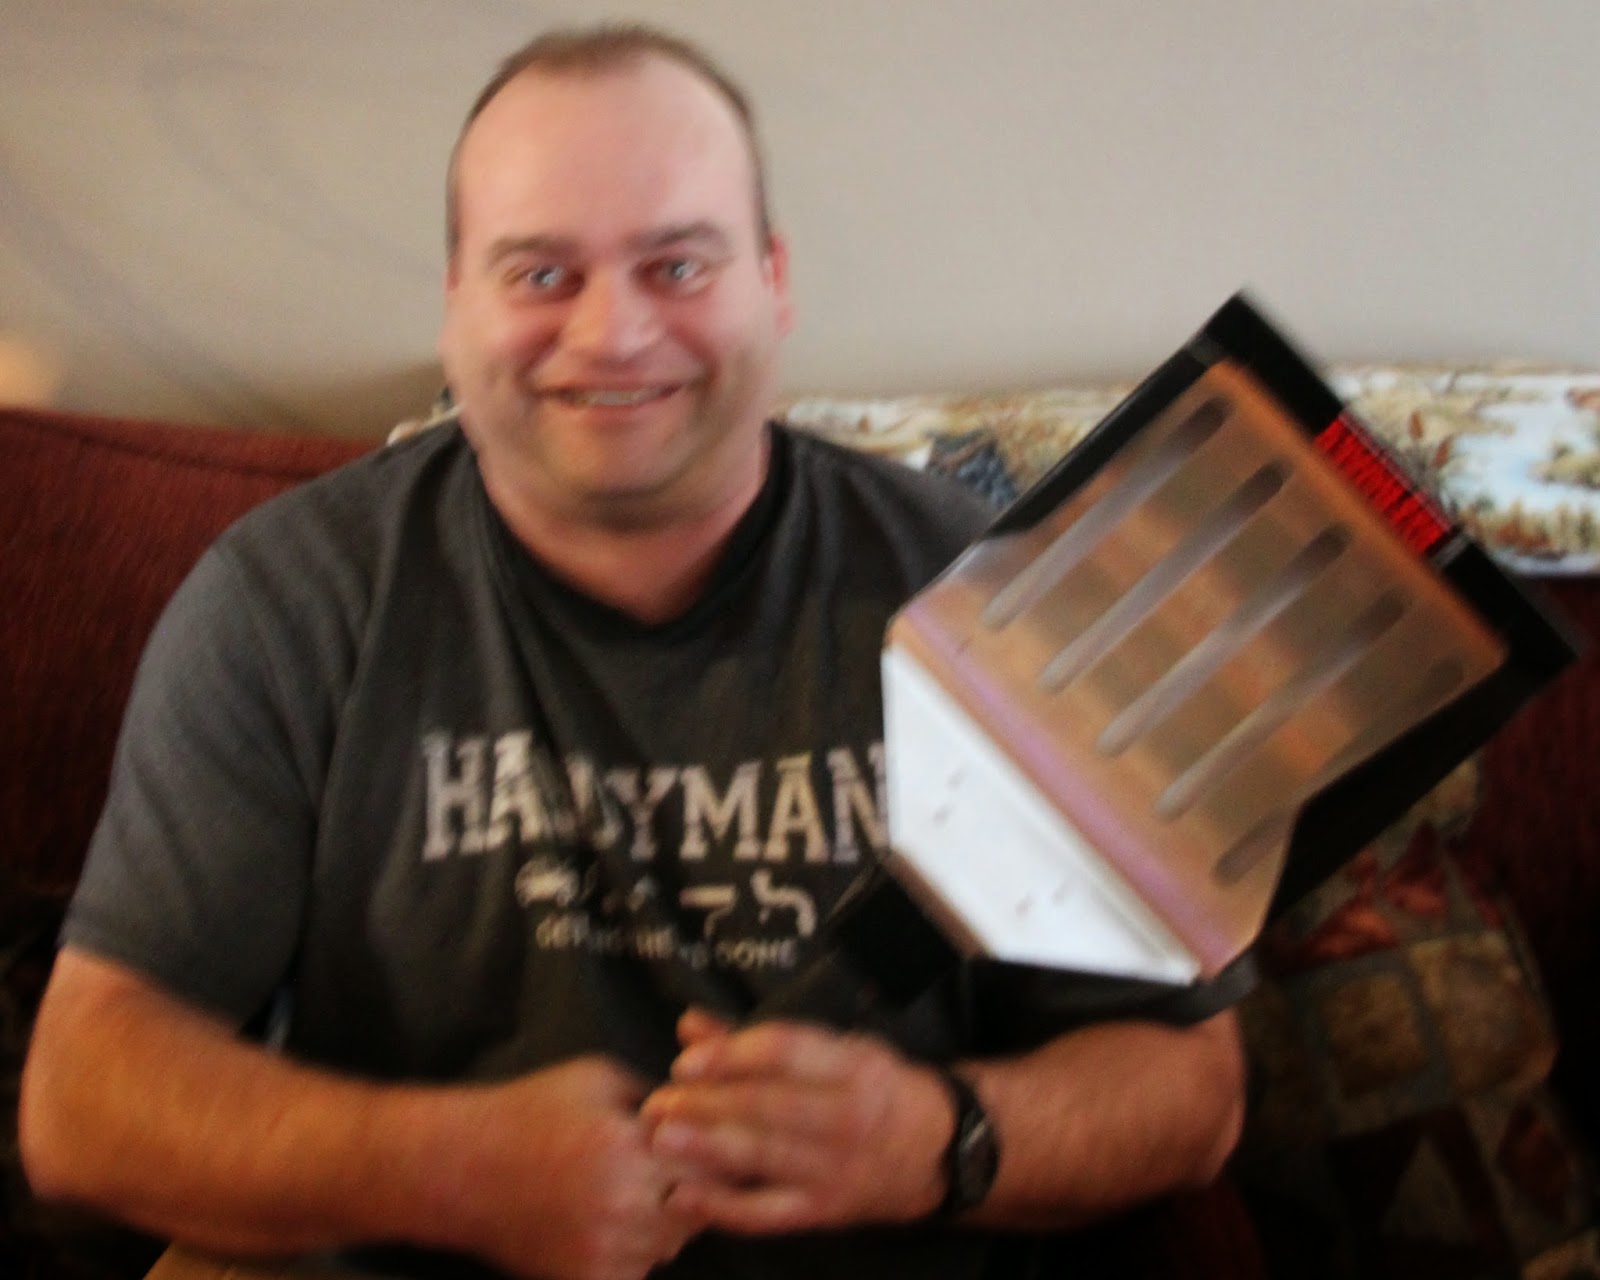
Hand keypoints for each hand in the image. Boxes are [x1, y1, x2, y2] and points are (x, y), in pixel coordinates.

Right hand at [444, 1055, 706, 1279]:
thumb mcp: (599, 1077)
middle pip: (703, 1204)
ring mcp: (607, 1249)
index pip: (712, 1158)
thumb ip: (660, 1092)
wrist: (460, 1167)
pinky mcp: (590, 1279)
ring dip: (672, 1218)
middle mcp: (624, 1203)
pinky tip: (614, 1218)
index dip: (716, 1146)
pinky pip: (642, 1268)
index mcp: (628, 1145)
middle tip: (675, 1162)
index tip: (707, 1136)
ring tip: (641, 1187)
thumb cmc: (530, 1111)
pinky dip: (639, 1248)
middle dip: (699, 1182)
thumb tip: (709, 1102)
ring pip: (676, 1241)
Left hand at [638, 1010, 953, 1234]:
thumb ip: (755, 1040)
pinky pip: (767, 1213)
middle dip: (707, 1105)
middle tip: (657, 1103)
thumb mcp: (835, 1049)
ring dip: (705, 1149)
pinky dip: (722, 1207)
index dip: (732, 1056)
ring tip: (660, 1139)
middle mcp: (846, 1117)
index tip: (686, 1062)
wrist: (935, 1150)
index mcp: (851, 1066)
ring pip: (763, 1158)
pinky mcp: (822, 1211)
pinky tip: (682, 1195)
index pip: (787, 1053)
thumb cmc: (874, 1089)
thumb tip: (689, 1026)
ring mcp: (834, 1169)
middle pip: (768, 1108)